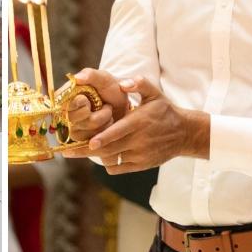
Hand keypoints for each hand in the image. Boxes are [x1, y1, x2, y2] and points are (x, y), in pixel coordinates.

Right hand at [60, 68, 131, 142]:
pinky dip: (104, 132)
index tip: (86, 99)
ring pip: (84, 131)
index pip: (62, 104)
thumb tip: (77, 78)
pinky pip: (90, 142)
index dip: (77, 103)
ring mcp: (74, 129)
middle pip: (73, 119)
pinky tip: (108, 124)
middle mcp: (66, 114)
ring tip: (108, 113)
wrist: (124, 106)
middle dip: (95, 112)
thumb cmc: (112, 89)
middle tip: (104, 105)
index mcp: (66, 97)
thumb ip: (91, 74)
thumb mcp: (104, 78)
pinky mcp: (82, 141)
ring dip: (102, 121)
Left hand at [65, 76, 202, 172]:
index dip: (103, 138)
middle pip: (109, 149)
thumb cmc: (165, 111)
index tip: (89, 142)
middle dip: (86, 150)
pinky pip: (119, 169)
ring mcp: (140, 155)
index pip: (118, 132)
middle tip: (67, 151)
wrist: (184, 133)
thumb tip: (122, 83)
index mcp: (139, 122)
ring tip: (76, 152)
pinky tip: (101, 156)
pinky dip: (108, 164)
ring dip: (95, 156)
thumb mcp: (154, 93)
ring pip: (112, 159)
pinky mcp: (141, 165)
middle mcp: (138, 140)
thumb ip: (139, 84)